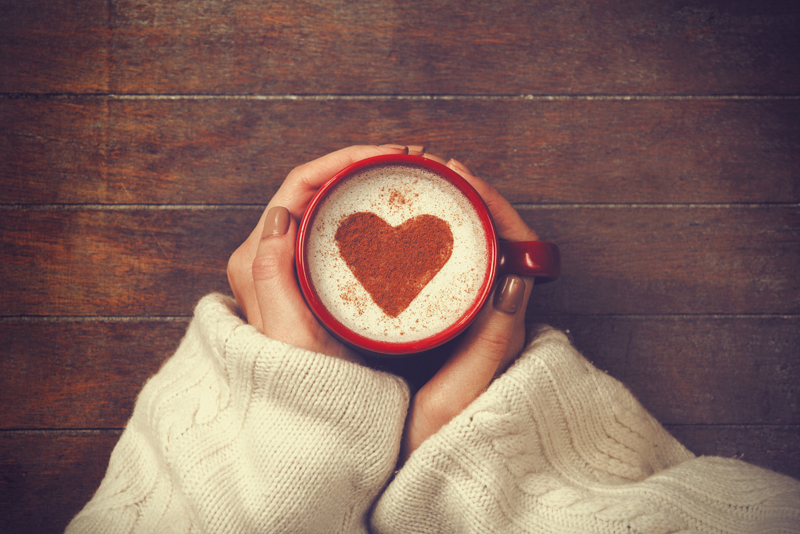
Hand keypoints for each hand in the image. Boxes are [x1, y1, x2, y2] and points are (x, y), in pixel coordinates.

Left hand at [226, 144, 409, 363]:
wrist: (315, 421)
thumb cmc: (305, 382)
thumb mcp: (288, 333)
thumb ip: (271, 273)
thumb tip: (280, 213)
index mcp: (257, 258)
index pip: (300, 186)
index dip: (345, 160)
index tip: (390, 156)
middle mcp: (269, 255)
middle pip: (315, 188)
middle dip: (361, 165)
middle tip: (410, 161)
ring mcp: (292, 265)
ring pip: (327, 205)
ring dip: (365, 184)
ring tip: (408, 176)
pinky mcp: (313, 277)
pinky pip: (337, 229)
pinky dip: (366, 211)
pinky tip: (396, 212)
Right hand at [399, 156, 538, 462]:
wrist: (430, 480)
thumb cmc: (446, 440)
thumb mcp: (463, 392)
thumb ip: (491, 341)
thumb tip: (516, 280)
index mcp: (508, 323)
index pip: (512, 244)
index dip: (488, 203)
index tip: (457, 177)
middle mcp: (496, 315)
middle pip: (491, 238)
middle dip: (466, 200)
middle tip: (431, 173)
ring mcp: (473, 319)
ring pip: (468, 252)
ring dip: (448, 217)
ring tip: (419, 192)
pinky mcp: (451, 327)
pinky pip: (447, 272)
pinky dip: (428, 246)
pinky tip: (402, 237)